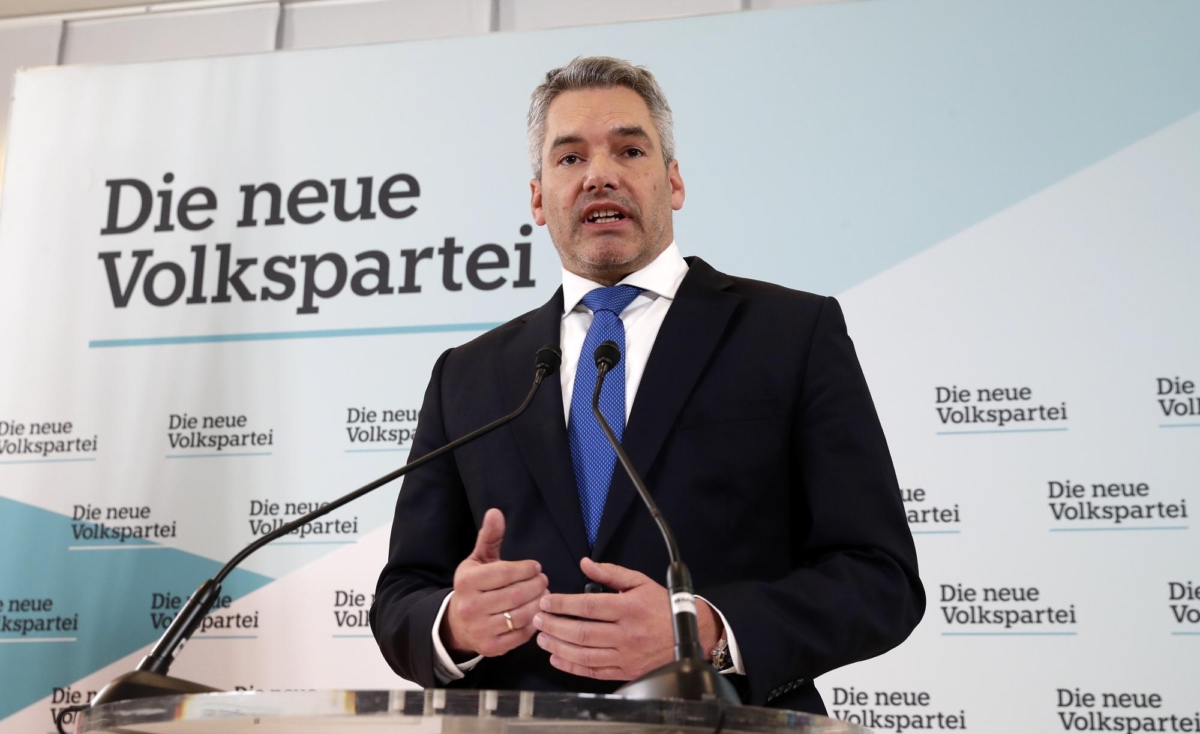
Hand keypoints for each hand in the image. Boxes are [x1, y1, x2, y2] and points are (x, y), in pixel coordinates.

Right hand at [442, 509, 548, 659]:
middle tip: (544, 581)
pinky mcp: (492, 647)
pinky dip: (534, 623)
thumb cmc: (473, 587)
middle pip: (517, 594)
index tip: (536, 567)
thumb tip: (496, 512)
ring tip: (543, 595)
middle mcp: (471, 607)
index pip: (505, 573)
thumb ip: (489, 537)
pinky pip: (521, 635)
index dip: (526, 569)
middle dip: (537, 586)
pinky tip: (537, 613)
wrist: (457, 624)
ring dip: (539, 604)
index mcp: (467, 582)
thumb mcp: (478, 560)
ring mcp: (481, 629)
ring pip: (522, 615)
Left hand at [533, 557, 721, 679]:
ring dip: (558, 647)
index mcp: (628, 608)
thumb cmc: (661, 606)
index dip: (563, 605)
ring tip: (541, 638)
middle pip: (581, 632)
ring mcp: (625, 656)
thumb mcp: (640, 582)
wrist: (688, 635)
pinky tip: (557, 659)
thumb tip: (585, 563)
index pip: (588, 607)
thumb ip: (611, 573)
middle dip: (554, 626)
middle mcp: (625, 634)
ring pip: (584, 654)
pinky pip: (593, 672)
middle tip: (536, 619)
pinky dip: (572, 667)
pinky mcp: (625, 672)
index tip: (546, 602)